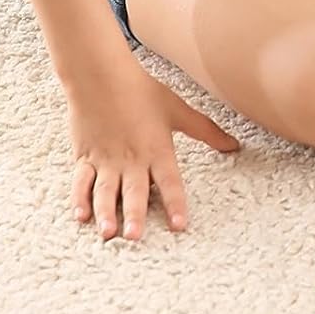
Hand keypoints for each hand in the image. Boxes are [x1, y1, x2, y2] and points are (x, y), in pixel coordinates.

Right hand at [67, 56, 238, 240]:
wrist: (101, 76)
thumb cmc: (142, 91)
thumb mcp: (179, 111)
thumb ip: (207, 131)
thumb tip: (235, 146)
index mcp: (157, 149)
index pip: (169, 181)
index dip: (175, 203)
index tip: (180, 225)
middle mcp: (131, 159)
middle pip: (134, 191)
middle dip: (135, 215)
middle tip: (135, 236)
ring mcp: (106, 160)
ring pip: (106, 191)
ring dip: (106, 213)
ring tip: (109, 233)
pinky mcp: (85, 158)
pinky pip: (81, 183)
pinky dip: (79, 200)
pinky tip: (81, 217)